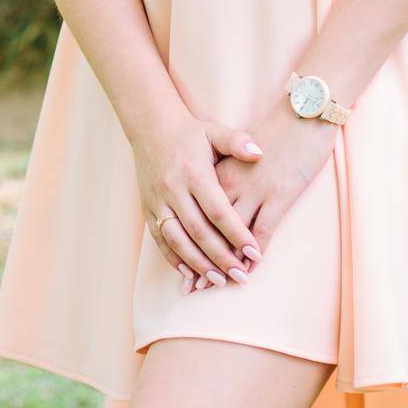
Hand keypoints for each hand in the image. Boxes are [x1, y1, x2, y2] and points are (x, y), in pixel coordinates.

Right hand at [131, 109, 266, 292]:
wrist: (150, 126)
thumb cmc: (190, 132)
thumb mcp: (214, 131)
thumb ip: (237, 142)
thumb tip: (259, 152)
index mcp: (194, 172)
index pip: (218, 210)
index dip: (237, 233)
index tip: (255, 252)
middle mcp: (174, 189)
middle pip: (199, 231)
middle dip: (221, 257)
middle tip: (241, 276)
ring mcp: (158, 201)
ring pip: (178, 240)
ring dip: (198, 264)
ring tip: (218, 280)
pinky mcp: (148, 209)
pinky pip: (160, 239)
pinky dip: (174, 258)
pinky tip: (189, 272)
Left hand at [185, 97, 338, 291]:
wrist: (304, 112)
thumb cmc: (274, 130)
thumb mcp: (239, 149)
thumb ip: (226, 171)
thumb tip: (216, 194)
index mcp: (219, 171)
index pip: (198, 213)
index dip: (189, 242)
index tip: (182, 266)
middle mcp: (232, 183)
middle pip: (210, 228)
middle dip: (202, 259)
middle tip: (194, 289)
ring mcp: (256, 191)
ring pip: (234, 235)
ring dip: (226, 261)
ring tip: (219, 284)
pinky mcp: (279, 195)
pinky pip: (263, 230)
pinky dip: (255, 250)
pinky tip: (252, 266)